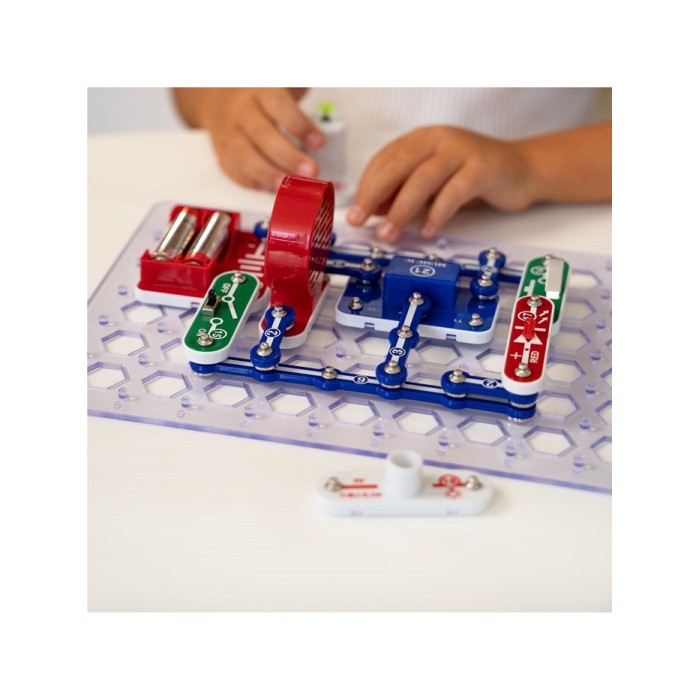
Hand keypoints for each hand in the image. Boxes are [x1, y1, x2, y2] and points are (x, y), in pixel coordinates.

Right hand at [181, 88, 324, 190]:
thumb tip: (338, 77)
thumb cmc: (263, 96)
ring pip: (245, 157)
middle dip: (288, 157)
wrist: (219, 98)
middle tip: (312, 172)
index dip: (300, 125)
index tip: (320, 142)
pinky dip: (252, 183)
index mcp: (261, 92)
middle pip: (262, 135)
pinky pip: (234, 171)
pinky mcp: (222, 153)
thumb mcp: (285, 82)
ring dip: (269, 175)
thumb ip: (304, 86)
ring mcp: (229, 134)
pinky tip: (271, 189)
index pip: (280, 106)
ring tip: (290, 188)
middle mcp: (242, 112)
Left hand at [346, 126, 534, 242]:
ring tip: (388, 233)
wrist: (523, 169)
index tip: (354, 211)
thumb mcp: (433, 184)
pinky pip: (454, 192)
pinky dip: (437, 213)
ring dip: (402, 209)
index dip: (367, 185)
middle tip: (359, 220)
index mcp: (422, 139)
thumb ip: (405, 191)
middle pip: (399, 165)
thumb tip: (374, 209)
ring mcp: (462, 151)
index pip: (386, 159)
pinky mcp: (483, 168)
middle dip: (374, 194)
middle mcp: (439, 139)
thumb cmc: (472, 177)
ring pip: (424, 178)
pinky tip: (426, 231)